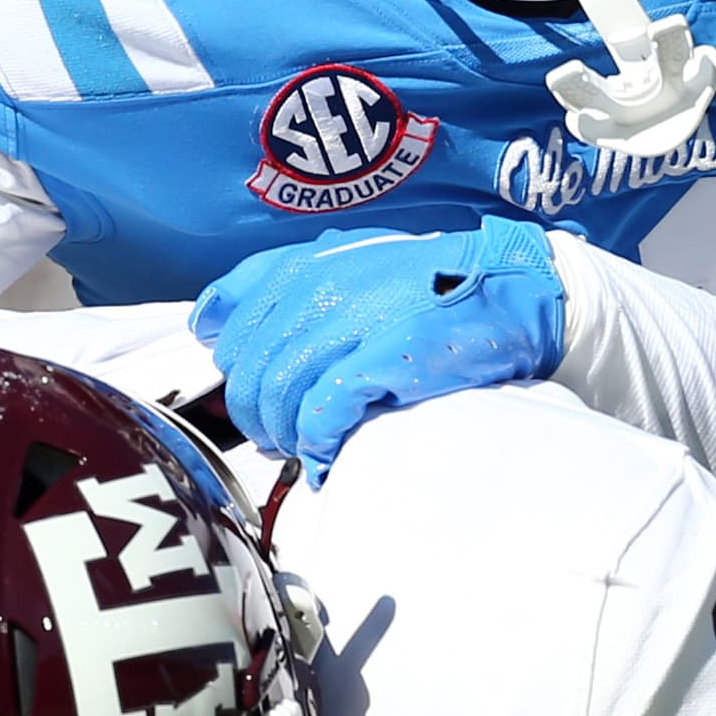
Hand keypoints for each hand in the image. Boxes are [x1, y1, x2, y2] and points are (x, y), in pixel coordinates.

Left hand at [191, 217, 568, 475]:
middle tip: (282, 436)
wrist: (511, 286)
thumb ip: (270, 283)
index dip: (241, 376)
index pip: (230, 333)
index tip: (264, 395)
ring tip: (305, 448)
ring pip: (280, 398)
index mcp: (303, 265)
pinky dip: (317, 443)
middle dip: (259, 416)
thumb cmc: (427, 281)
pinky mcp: (386, 360)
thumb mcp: (343, 259)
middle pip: (250, 375)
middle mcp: (320, 288)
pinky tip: (325, 456)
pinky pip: (322, 414)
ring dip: (287, 435)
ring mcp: (352, 324)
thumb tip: (204, 321)